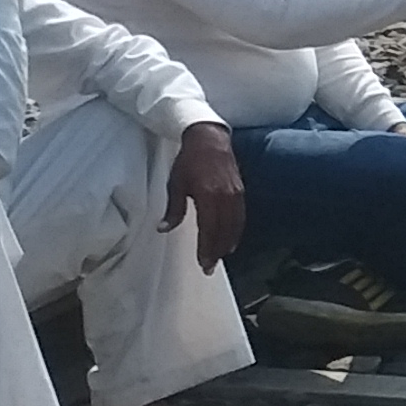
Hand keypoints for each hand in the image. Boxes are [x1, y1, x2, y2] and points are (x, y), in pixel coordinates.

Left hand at [163, 122, 246, 267]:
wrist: (209, 139)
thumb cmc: (189, 160)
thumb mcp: (176, 184)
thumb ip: (173, 209)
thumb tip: (163, 229)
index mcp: (208, 196)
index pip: (209, 230)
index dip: (206, 249)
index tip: (203, 264)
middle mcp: (225, 198)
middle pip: (224, 232)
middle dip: (217, 251)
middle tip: (210, 267)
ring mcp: (236, 195)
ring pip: (235, 226)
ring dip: (228, 244)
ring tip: (220, 257)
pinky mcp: (241, 192)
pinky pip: (240, 217)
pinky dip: (236, 231)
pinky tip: (231, 239)